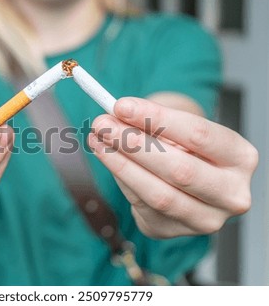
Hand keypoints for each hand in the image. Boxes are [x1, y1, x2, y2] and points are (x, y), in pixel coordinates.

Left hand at [89, 97, 257, 237]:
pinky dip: (121, 178)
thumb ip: (154, 122)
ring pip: (157, 194)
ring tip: (97, 140)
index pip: (199, 135)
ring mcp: (205, 220)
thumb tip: (118, 115)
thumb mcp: (181, 130)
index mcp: (240, 158)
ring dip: (120, 164)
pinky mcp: (174, 231)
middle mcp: (231, 194)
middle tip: (103, 124)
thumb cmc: (187, 148)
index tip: (122, 106)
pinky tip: (107, 157)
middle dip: (134, 144)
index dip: (157, 119)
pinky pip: (141, 204)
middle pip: (179, 169)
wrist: (191, 181)